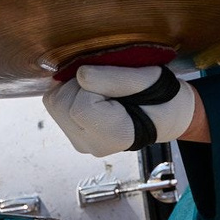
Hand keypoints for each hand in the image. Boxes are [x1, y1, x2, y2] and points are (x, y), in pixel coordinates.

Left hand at [43, 63, 200, 157]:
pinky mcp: (73, 133)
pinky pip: (57, 106)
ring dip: (73, 87)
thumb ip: (114, 78)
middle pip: (60, 105)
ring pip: (54, 103)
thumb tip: (80, 74)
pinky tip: (92, 95)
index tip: (115, 84)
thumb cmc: (161, 94)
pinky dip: (69, 92)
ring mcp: (80, 141)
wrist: (165, 113)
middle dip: (78, 84)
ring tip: (101, 89)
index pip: (80, 108)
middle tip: (108, 84)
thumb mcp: (147, 79)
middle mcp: (91, 145)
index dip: (93, 85)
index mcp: (113, 136)